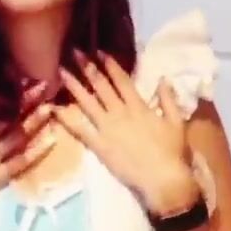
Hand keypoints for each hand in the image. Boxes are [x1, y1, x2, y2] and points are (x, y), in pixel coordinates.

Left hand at [52, 52, 197, 213]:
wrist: (162, 179)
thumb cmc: (172, 152)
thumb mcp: (176, 122)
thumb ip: (169, 99)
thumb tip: (164, 79)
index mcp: (138, 106)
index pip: (121, 80)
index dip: (109, 64)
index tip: (99, 51)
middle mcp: (120, 113)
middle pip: (101, 86)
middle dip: (87, 67)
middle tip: (74, 52)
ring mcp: (107, 129)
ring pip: (87, 102)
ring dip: (74, 86)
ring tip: (61, 72)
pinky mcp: (99, 146)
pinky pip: (80, 130)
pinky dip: (66, 119)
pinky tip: (54, 109)